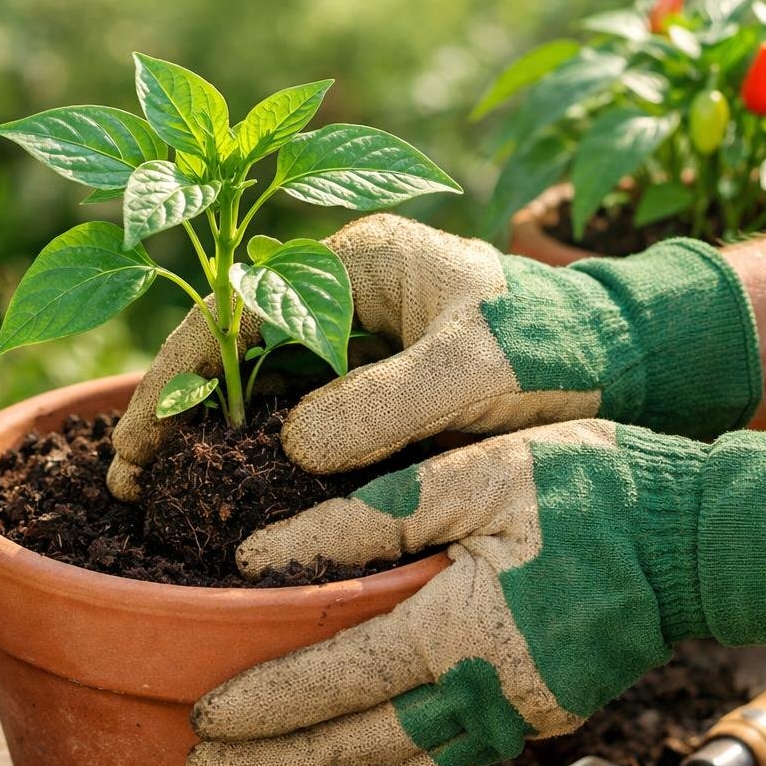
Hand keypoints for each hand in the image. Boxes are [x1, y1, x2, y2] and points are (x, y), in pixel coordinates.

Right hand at [108, 213, 761, 499]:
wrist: (637, 366)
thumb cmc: (565, 348)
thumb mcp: (478, 371)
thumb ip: (386, 403)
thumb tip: (291, 446)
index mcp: (358, 261)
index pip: (236, 307)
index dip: (177, 374)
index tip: (139, 439)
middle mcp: (345, 295)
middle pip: (233, 348)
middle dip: (176, 410)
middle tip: (128, 484)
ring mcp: (360, 342)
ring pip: (259, 388)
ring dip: (209, 438)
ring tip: (158, 500)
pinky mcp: (378, 389)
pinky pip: (300, 420)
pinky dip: (260, 458)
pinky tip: (232, 503)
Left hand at [185, 420, 765, 765]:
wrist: (700, 540)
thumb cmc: (590, 490)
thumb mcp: (473, 473)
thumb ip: (367, 518)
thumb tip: (263, 559)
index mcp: (461, 625)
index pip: (340, 679)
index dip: (268, 704)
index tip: (206, 720)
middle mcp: (483, 690)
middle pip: (357, 746)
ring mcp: (514, 715)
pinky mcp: (534, 717)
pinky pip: (440, 763)